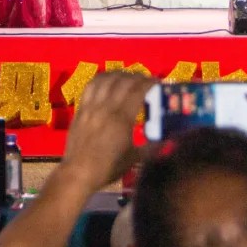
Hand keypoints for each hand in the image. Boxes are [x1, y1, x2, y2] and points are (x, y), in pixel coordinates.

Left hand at [60, 71, 155, 193]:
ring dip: (119, 74)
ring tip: (128, 77)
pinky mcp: (81, 108)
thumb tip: (168, 140)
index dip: (149, 82)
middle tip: (145, 80)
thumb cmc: (108, 167)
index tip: (157, 82)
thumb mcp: (134, 159)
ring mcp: (91, 106)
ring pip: (106, 80)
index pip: (137, 91)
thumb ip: (152, 147)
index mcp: (122, 119)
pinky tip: (107, 80)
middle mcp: (106, 107)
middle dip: (137, 77)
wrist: (78, 172)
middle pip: (123, 81)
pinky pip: (90, 86)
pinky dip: (101, 79)